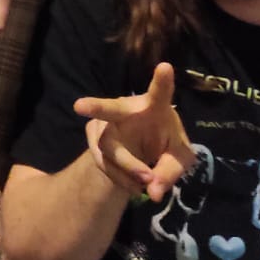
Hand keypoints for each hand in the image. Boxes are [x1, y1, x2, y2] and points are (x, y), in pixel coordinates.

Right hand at [75, 63, 194, 203]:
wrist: (143, 149)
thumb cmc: (166, 144)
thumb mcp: (179, 159)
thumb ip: (169, 173)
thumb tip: (153, 192)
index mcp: (156, 107)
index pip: (159, 93)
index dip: (162, 81)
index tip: (166, 67)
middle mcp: (128, 110)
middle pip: (110, 109)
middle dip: (96, 106)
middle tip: (79, 106)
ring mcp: (107, 122)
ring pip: (109, 149)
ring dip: (127, 169)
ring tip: (144, 185)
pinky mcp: (94, 136)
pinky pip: (102, 162)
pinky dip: (120, 179)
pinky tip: (134, 185)